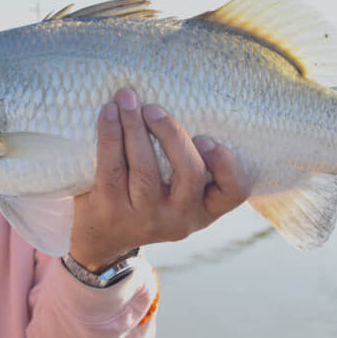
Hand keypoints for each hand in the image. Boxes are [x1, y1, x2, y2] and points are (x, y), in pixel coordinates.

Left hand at [68, 88, 249, 271]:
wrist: (102, 238)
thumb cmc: (147, 200)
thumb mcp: (177, 195)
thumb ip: (188, 164)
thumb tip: (186, 98)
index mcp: (203, 210)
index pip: (234, 192)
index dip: (226, 165)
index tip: (206, 139)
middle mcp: (179, 218)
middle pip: (188, 173)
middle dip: (171, 134)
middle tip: (153, 108)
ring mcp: (144, 217)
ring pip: (145, 168)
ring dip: (135, 127)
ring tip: (127, 99)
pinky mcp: (111, 211)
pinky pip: (112, 168)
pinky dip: (110, 135)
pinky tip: (108, 114)